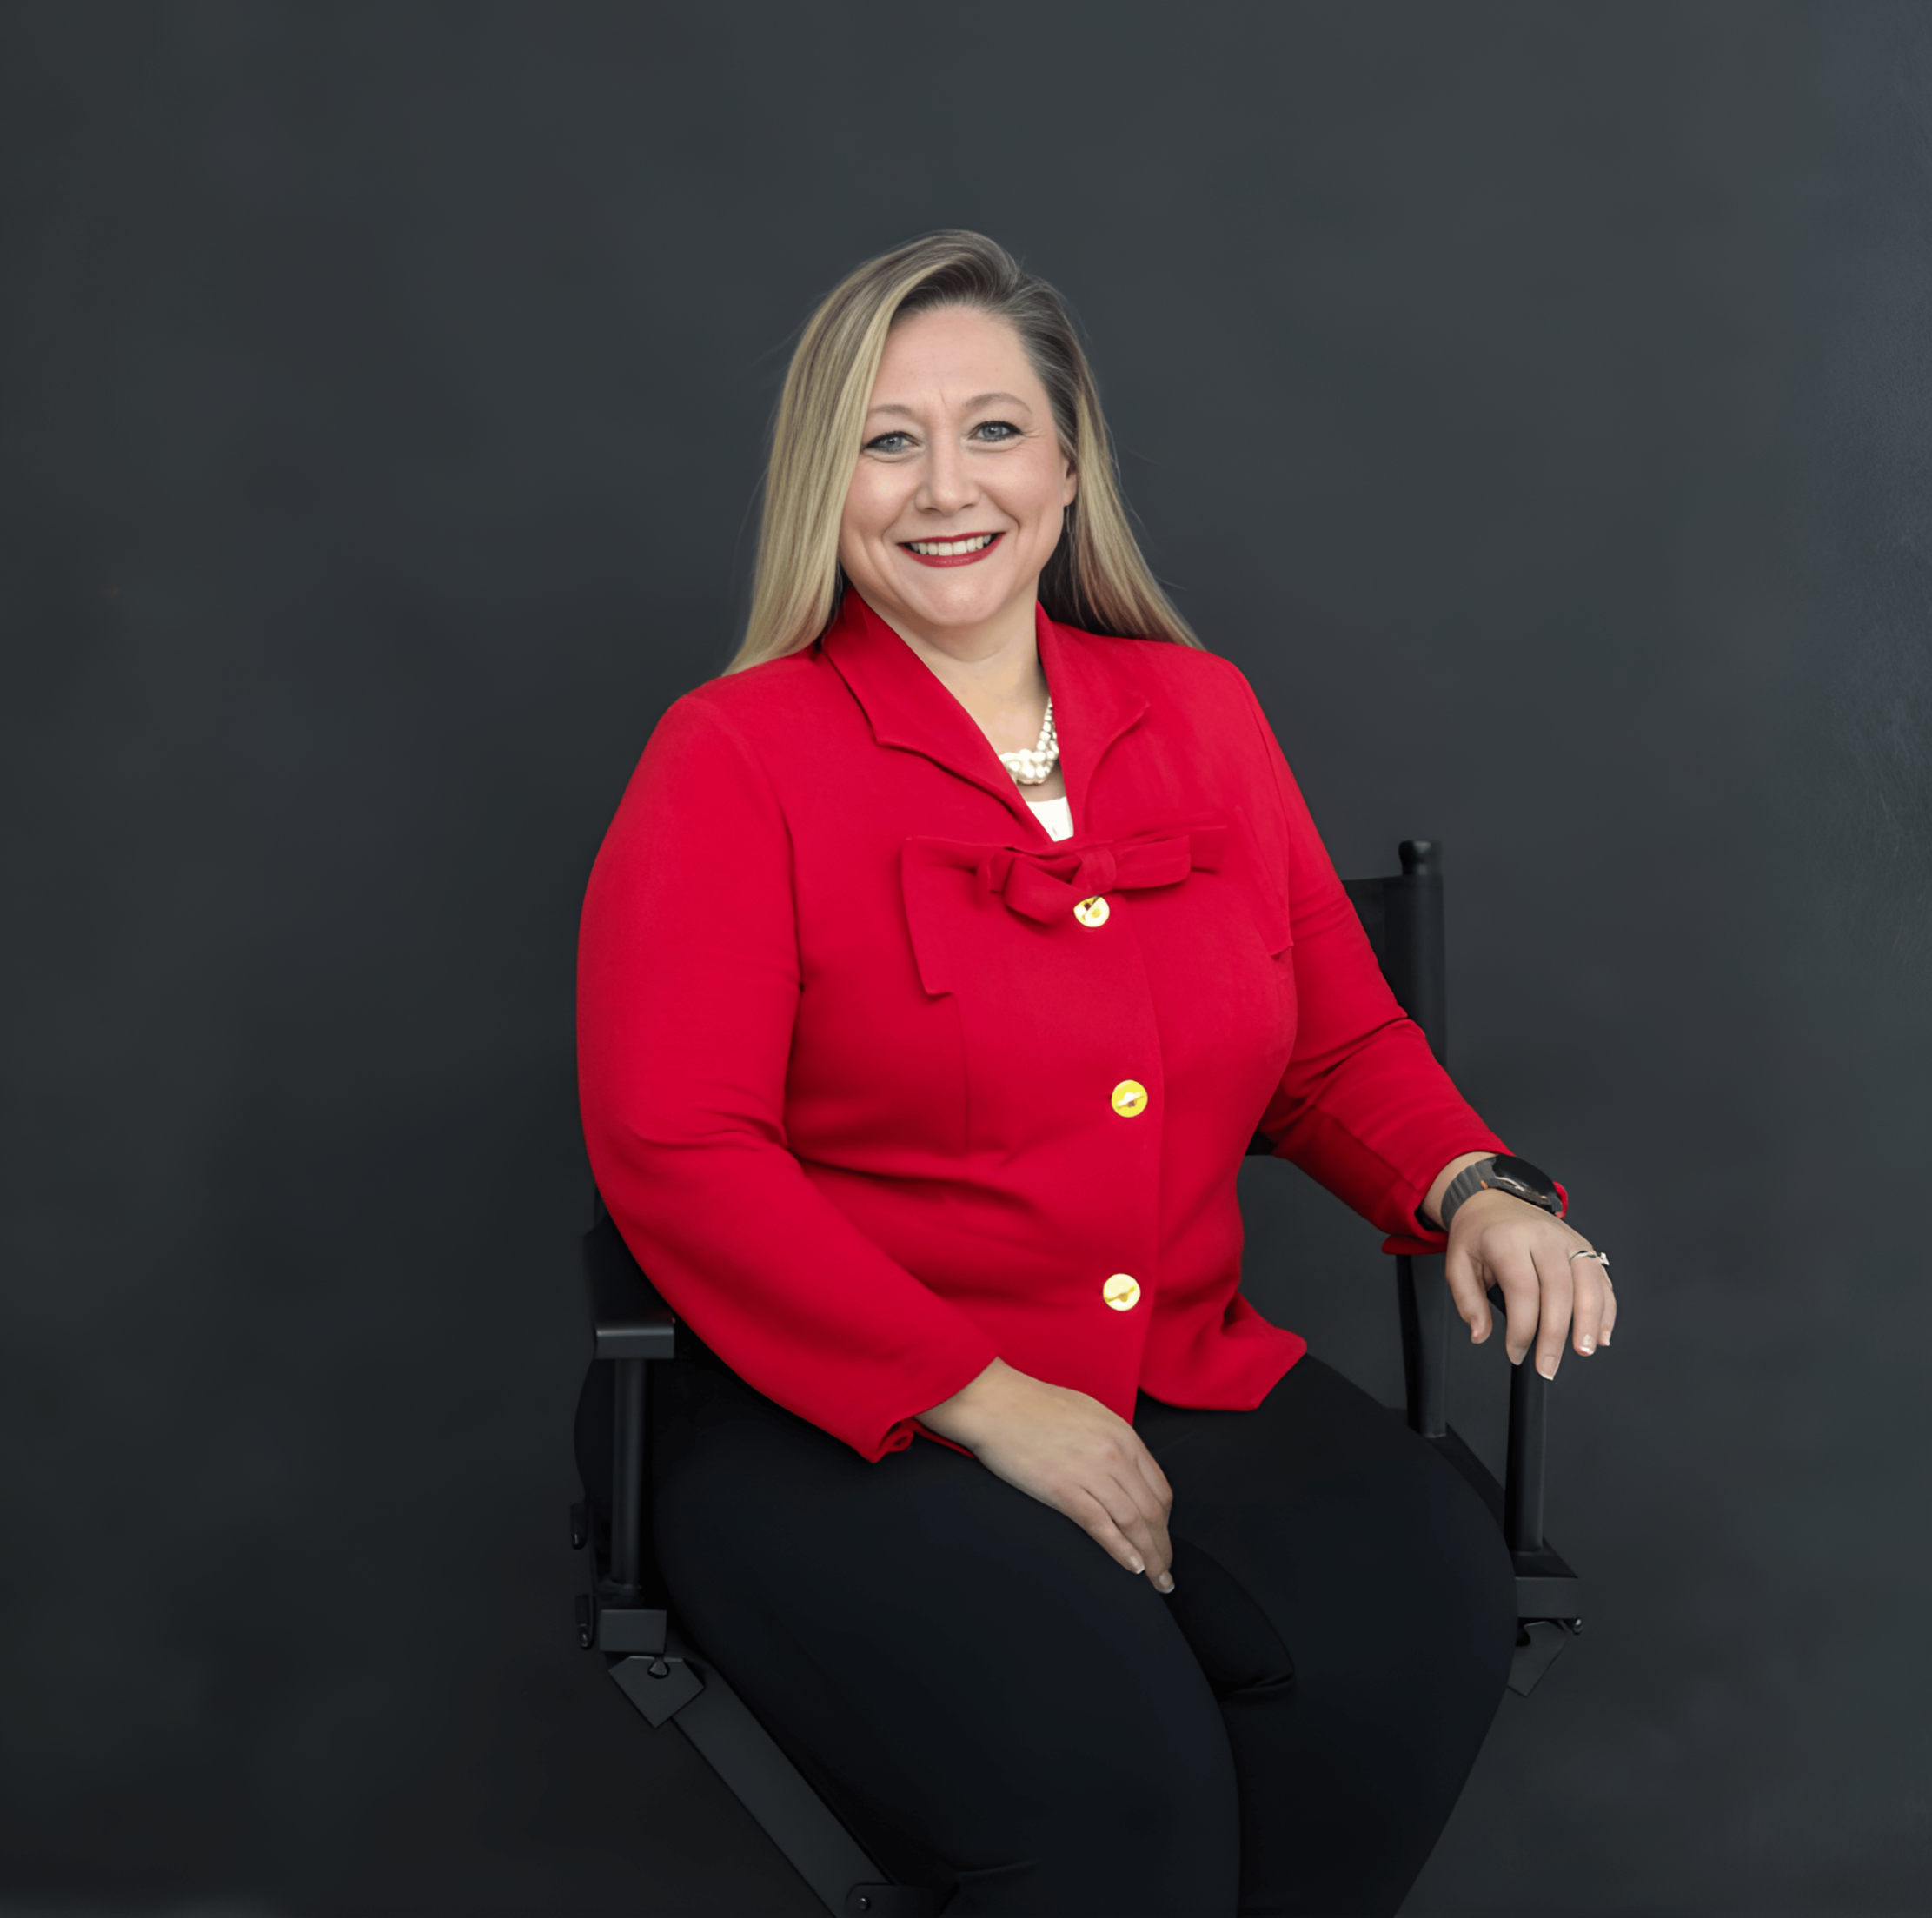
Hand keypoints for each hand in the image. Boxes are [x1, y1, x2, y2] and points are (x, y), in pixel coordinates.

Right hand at [920, 1358, 1175, 1589]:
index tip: (1162, 1540)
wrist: (995, 1402)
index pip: (1160, 1489)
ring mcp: (1090, 1472)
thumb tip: (1125, 1469)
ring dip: (1150, 1557)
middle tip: (1165, 1574)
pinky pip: (1101, 1525)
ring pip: (1133, 1523)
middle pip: (1153, 1511)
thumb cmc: (1035, 1405)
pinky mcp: (1063, 1489)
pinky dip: (1121, 1550)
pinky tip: (1132, 1567)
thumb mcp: (1091, 1414)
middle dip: (1163, 1548)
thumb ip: (1113, 1442)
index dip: (1166, 1523)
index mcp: (1123, 1435)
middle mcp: (1114, 1454)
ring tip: (1154, 1582)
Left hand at [1444, 1189, 1616, 1379]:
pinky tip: (1600, 1333)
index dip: (1522, 1328)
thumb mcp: (1457, 1263)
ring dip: (1590, 1322)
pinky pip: (1601, 1280)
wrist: (1495, 1201)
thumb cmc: (1479, 1233)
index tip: (1516, 1352)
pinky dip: (1605, 1309)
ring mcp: (1568, 1240)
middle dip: (1556, 1335)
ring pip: (1588, 1283)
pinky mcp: (1583, 1246)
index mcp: (1509, 1239)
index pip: (1523, 1289)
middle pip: (1559, 1290)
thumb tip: (1480, 1334)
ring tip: (1583, 1351)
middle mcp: (1543, 1237)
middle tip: (1548, 1365)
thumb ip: (1467, 1301)